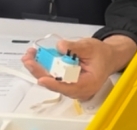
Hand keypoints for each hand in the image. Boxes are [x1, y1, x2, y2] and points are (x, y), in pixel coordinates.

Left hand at [22, 34, 136, 100]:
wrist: (107, 57)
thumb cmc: (102, 55)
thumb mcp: (91, 47)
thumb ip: (75, 47)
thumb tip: (61, 46)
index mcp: (88, 84)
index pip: (68, 87)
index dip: (53, 83)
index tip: (42, 78)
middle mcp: (78, 89)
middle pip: (55, 84)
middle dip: (40, 71)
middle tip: (28, 59)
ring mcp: (71, 87)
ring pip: (52, 80)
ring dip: (40, 68)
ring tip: (30, 56)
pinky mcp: (66, 82)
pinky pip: (53, 76)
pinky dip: (45, 67)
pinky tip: (37, 58)